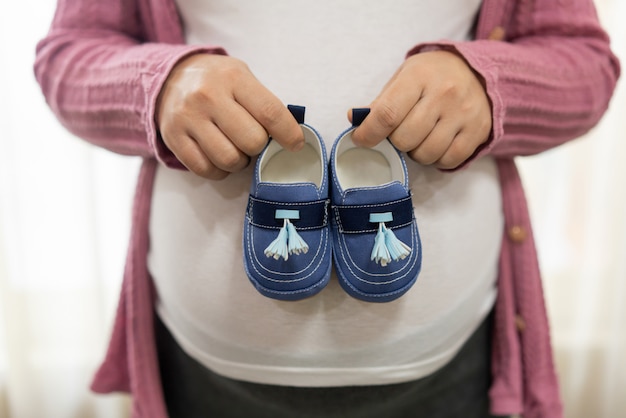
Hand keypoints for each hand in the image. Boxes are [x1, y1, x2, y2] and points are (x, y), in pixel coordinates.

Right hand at [156, 54, 303, 179]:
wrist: (169, 78)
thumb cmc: (217, 82)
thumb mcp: (242, 77)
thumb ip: (263, 103)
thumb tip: (290, 137)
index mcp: (233, 78)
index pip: (269, 112)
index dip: (288, 134)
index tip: (295, 144)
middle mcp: (208, 96)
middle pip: (252, 141)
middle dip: (259, 147)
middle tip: (253, 141)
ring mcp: (188, 118)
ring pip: (229, 160)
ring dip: (240, 161)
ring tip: (236, 149)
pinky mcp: (173, 138)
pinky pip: (206, 170)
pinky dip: (219, 170)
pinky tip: (219, 157)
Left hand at [351, 50, 491, 168]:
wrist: (477, 72)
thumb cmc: (432, 76)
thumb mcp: (404, 77)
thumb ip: (381, 102)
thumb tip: (354, 120)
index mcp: (419, 77)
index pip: (387, 114)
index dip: (369, 133)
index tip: (361, 139)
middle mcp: (444, 94)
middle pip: (404, 139)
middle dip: (396, 141)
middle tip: (402, 132)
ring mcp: (463, 113)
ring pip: (425, 154)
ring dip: (416, 152)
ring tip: (420, 137)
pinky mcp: (478, 130)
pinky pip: (448, 161)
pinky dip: (437, 159)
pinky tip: (437, 144)